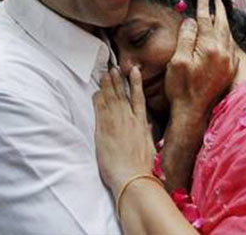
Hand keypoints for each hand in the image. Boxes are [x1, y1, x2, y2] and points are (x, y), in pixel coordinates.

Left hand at [93, 67, 154, 194]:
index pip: (138, 97)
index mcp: (141, 123)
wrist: (132, 177)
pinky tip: (96, 91)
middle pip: (123, 93)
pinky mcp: (104, 129)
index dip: (136, 82)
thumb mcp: (149, 148)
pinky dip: (98, 98)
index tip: (134, 71)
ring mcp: (116, 122)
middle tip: (115, 67)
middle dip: (118, 79)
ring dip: (108, 84)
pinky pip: (100, 108)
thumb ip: (147, 134)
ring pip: (111, 97)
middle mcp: (129, 119)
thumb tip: (148, 127)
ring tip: (106, 73)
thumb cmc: (141, 167)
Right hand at [164, 0, 237, 121]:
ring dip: (225, 21)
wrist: (193, 114)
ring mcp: (228, 63)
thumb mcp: (177, 61)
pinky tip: (225, 34)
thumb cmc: (181, 89)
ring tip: (222, 11)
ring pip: (229, 35)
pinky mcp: (229, 71)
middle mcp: (223, 54)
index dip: (204, 5)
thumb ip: (186, 38)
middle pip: (222, 24)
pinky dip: (228, 36)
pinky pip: (231, 47)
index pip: (206, 20)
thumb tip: (191, 20)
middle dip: (218, 9)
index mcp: (210, 49)